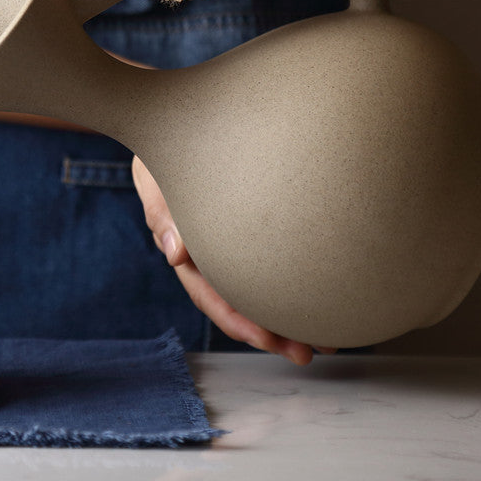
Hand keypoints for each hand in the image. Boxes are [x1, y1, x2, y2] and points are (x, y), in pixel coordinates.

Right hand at [132, 156, 333, 364]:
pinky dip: (287, 280)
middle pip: (240, 304)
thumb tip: (176, 255)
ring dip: (286, 314)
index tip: (270, 342)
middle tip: (312, 351)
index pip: (212, 297)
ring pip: (256, 288)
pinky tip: (314, 289)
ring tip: (326, 334)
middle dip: (273, 333)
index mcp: (185, 251)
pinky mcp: (243, 230)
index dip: (240, 323)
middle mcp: (207, 256)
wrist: (170, 129)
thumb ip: (162, 213)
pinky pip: (265, 262)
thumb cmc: (161, 155)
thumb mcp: (154, 179)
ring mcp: (224, 245)